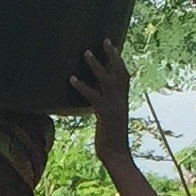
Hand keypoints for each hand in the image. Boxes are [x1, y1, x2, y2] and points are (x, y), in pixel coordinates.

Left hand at [70, 39, 136, 163]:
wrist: (117, 155)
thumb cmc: (111, 140)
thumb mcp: (110, 119)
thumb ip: (106, 107)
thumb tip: (97, 98)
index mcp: (123, 100)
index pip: (124, 76)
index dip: (119, 61)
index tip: (112, 46)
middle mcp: (121, 100)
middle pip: (119, 72)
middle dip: (113, 55)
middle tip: (104, 40)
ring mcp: (114, 105)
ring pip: (106, 79)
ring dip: (96, 65)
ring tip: (86, 52)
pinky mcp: (105, 113)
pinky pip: (93, 96)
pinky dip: (82, 86)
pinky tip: (72, 79)